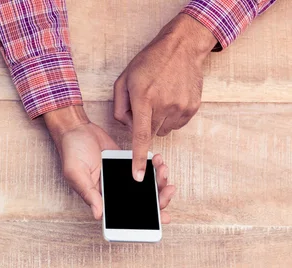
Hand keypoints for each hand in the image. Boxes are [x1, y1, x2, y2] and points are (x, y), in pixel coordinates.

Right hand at [44, 106, 175, 221]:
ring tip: (162, 169)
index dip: (146, 219)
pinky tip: (158, 161)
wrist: (77, 129)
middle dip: (159, 198)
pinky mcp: (127, 164)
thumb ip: (88, 194)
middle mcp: (113, 191)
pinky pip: (145, 169)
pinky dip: (154, 167)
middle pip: (142, 202)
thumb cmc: (71, 152)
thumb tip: (98, 214)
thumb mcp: (76, 174)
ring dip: (159, 181)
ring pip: (146, 186)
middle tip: (168, 189)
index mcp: (101, 198)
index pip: (126, 214)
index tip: (162, 217)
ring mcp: (122, 178)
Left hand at [113, 14, 216, 180]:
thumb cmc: (148, 63)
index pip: (140, 137)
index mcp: (144, 100)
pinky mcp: (192, 108)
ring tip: (159, 99)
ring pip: (163, 130)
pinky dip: (170, 116)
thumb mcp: (123, 81)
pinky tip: (169, 99)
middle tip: (145, 104)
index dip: (138, 159)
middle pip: (150, 133)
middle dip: (144, 125)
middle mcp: (164, 106)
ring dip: (158, 121)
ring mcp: (181, 108)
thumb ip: (119, 108)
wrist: (181, 48)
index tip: (138, 177)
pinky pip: (176, 124)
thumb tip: (126, 127)